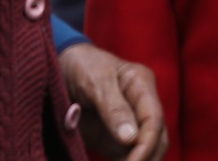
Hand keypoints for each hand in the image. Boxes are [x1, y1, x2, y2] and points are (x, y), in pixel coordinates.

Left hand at [59, 41, 167, 160]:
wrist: (60, 67)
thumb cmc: (81, 66)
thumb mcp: (95, 81)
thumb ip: (113, 108)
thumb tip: (131, 139)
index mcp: (141, 85)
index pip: (154, 119)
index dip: (147, 144)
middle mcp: (140, 106)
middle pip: (157, 138)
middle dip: (146, 158)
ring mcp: (129, 123)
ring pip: (146, 150)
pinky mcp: (114, 138)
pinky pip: (125, 157)